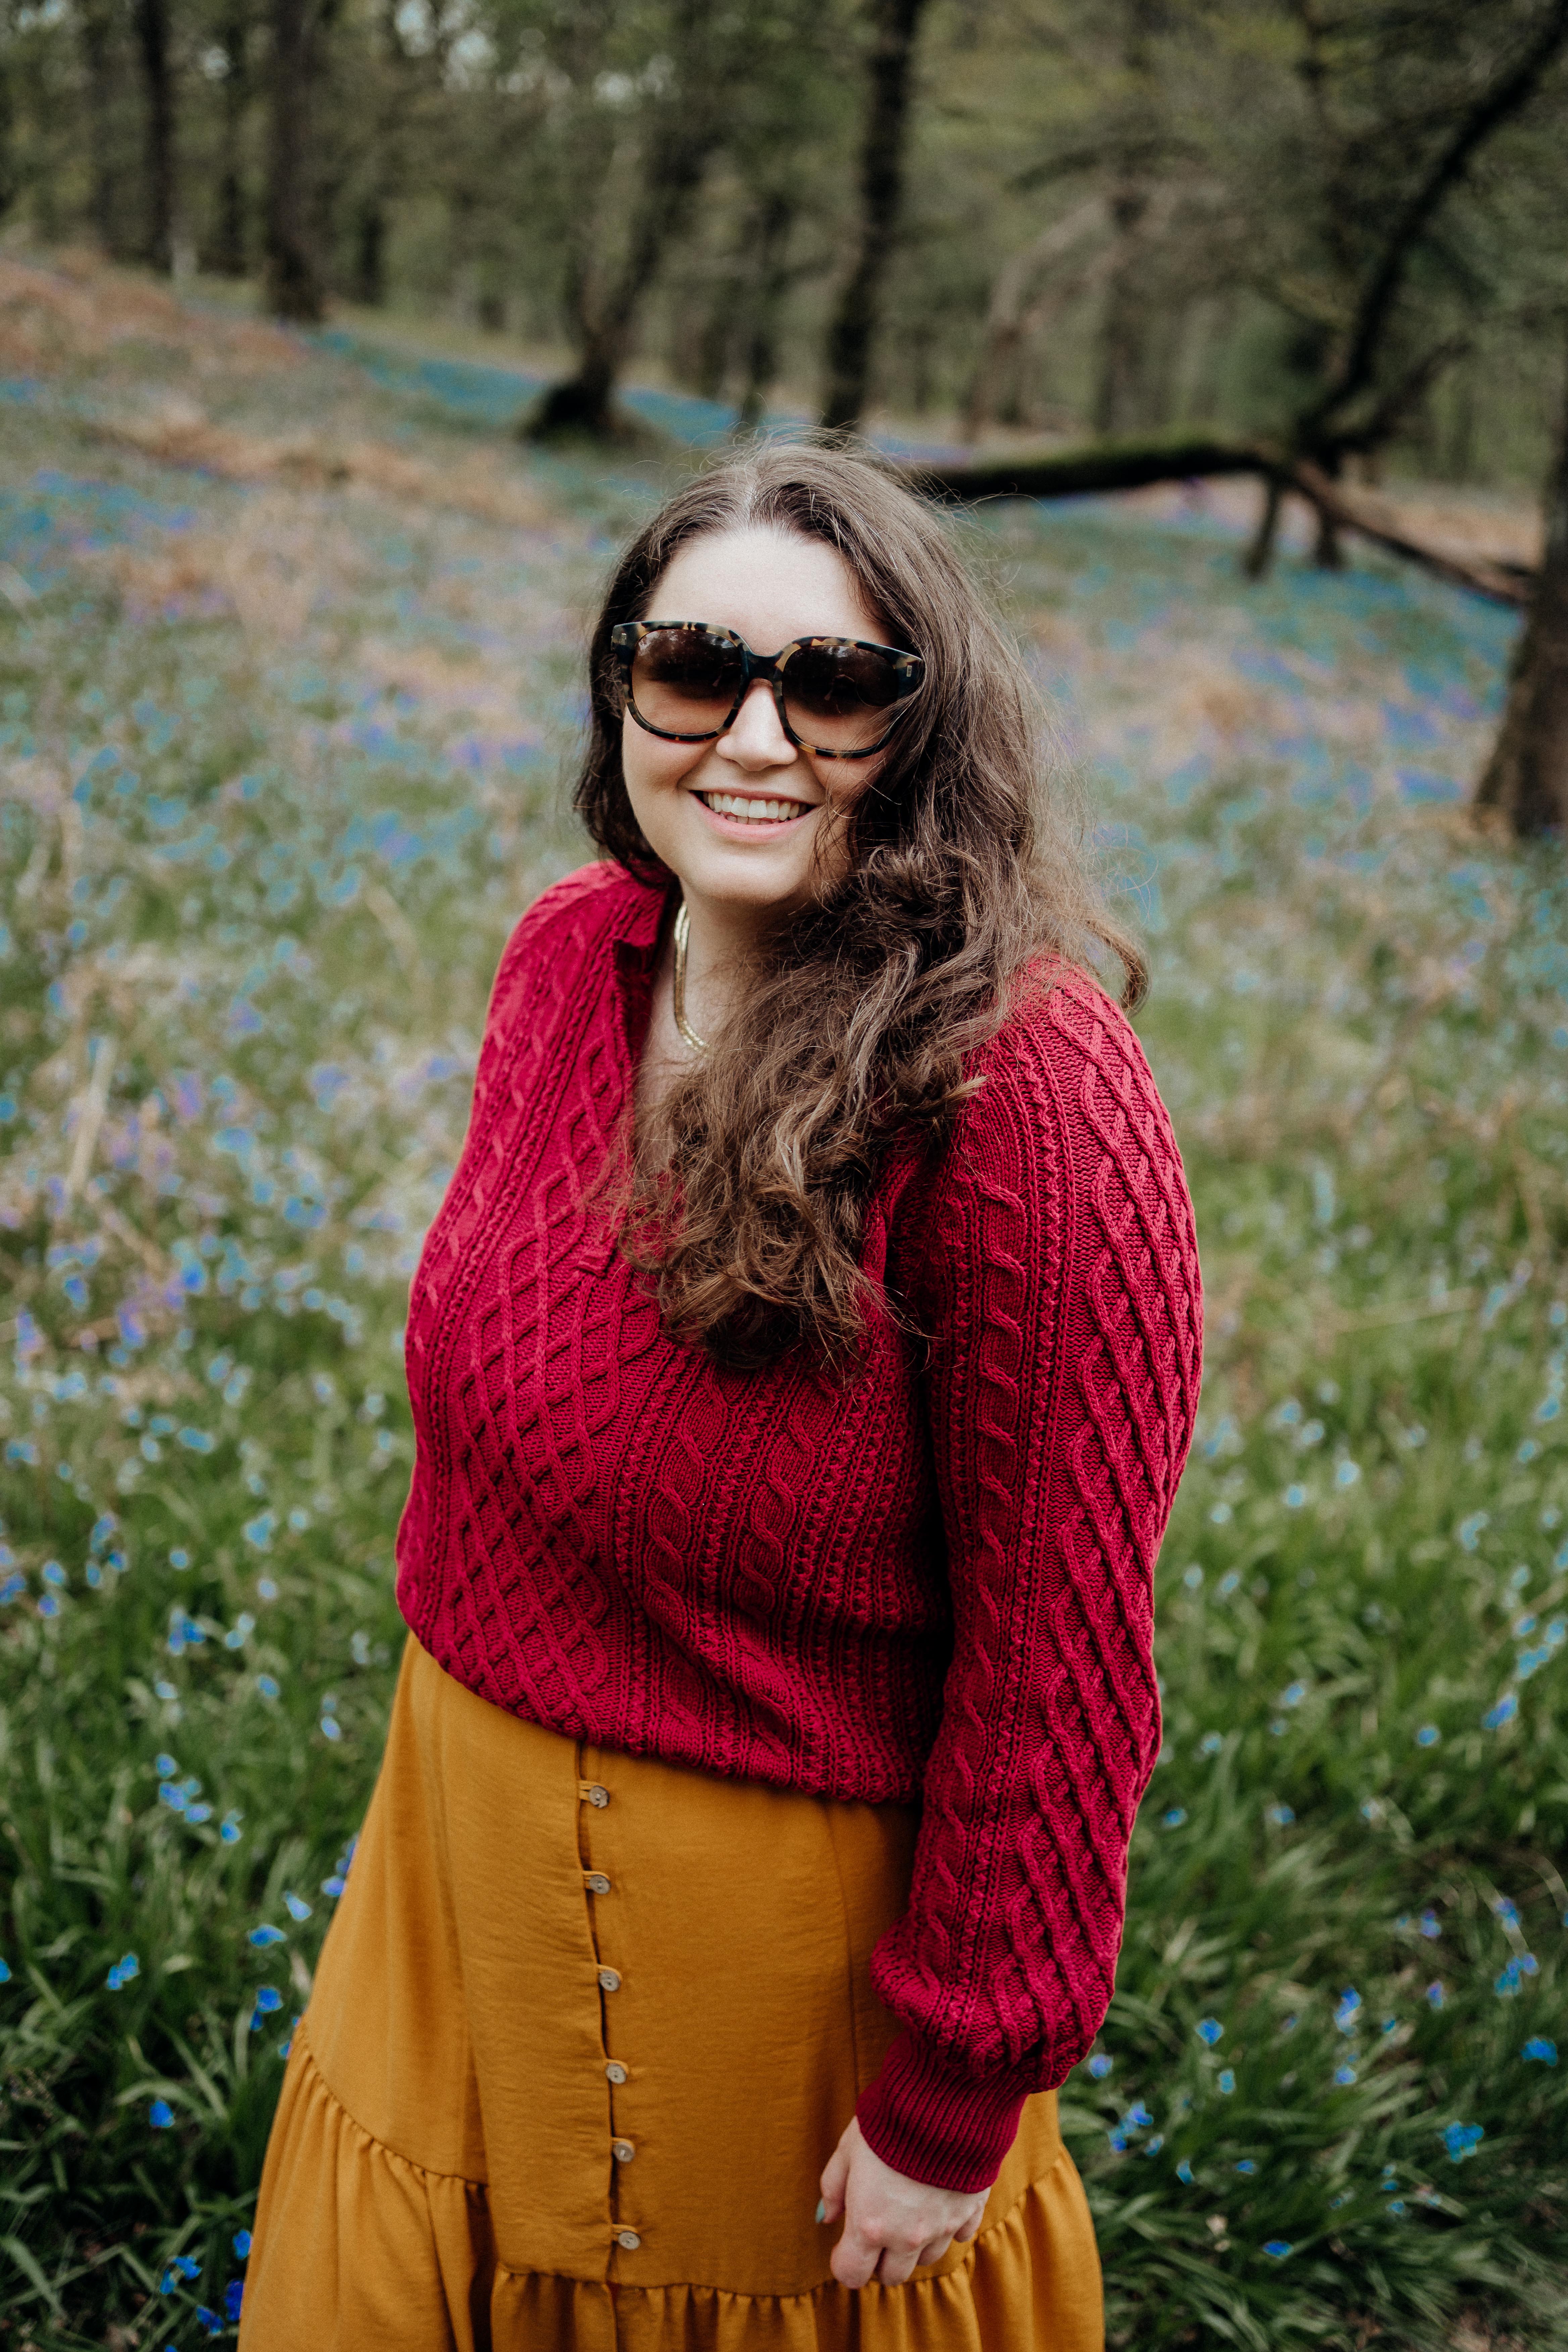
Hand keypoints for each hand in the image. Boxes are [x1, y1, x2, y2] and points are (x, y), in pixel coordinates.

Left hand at [817, 2116, 987, 2287]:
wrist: (942, 2101)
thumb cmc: (887, 2122)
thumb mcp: (847, 2149)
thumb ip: (832, 2187)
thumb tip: (826, 2217)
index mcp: (869, 2225)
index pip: (851, 2274)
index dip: (844, 2261)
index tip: (845, 2243)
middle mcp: (906, 2237)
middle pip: (891, 2275)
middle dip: (880, 2259)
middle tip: (877, 2227)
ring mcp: (941, 2227)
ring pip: (925, 2260)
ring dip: (914, 2245)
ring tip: (908, 2210)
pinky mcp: (969, 2212)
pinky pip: (958, 2236)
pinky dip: (947, 2226)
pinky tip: (938, 2200)